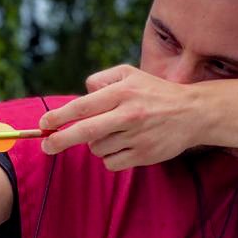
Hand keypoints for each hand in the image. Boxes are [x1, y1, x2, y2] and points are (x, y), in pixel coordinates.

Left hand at [38, 65, 201, 169]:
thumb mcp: (130, 74)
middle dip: (60, 140)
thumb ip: (102, 80)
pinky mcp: (144, 155)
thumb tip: (82, 94)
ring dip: (96, 144)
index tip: (44, 123)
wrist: (193, 113)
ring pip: (98, 148)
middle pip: (85, 132)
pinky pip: (111, 163)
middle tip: (46, 145)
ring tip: (114, 132)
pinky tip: (122, 145)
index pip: (83, 106)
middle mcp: (129, 114)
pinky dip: (109, 157)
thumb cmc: (155, 92)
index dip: (59, 116)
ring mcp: (137, 137)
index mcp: (123, 92)